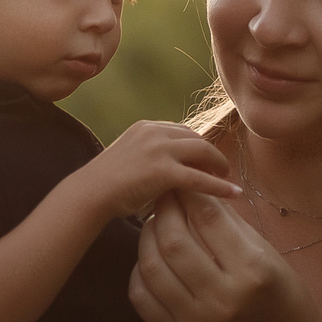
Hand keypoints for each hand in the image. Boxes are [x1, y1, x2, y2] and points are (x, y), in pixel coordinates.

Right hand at [74, 122, 240, 220]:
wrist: (89, 193)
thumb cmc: (104, 184)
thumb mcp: (127, 159)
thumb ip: (147, 157)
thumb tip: (164, 171)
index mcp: (146, 127)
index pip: (182, 131)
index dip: (197, 146)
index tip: (205, 160)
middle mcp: (154, 132)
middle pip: (196, 138)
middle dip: (211, 154)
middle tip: (222, 170)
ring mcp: (159, 149)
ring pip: (202, 153)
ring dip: (219, 165)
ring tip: (227, 179)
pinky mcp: (163, 171)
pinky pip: (200, 178)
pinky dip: (219, 186)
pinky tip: (232, 194)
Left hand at [130, 192, 321, 321]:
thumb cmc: (285, 301)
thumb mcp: (269, 256)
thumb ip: (231, 225)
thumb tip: (196, 192)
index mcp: (251, 270)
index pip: (208, 218)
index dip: (190, 192)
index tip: (183, 180)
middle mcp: (220, 297)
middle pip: (173, 241)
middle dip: (164, 209)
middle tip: (164, 195)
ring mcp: (195, 321)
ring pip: (151, 267)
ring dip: (147, 237)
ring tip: (155, 223)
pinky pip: (142, 298)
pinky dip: (140, 270)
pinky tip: (150, 258)